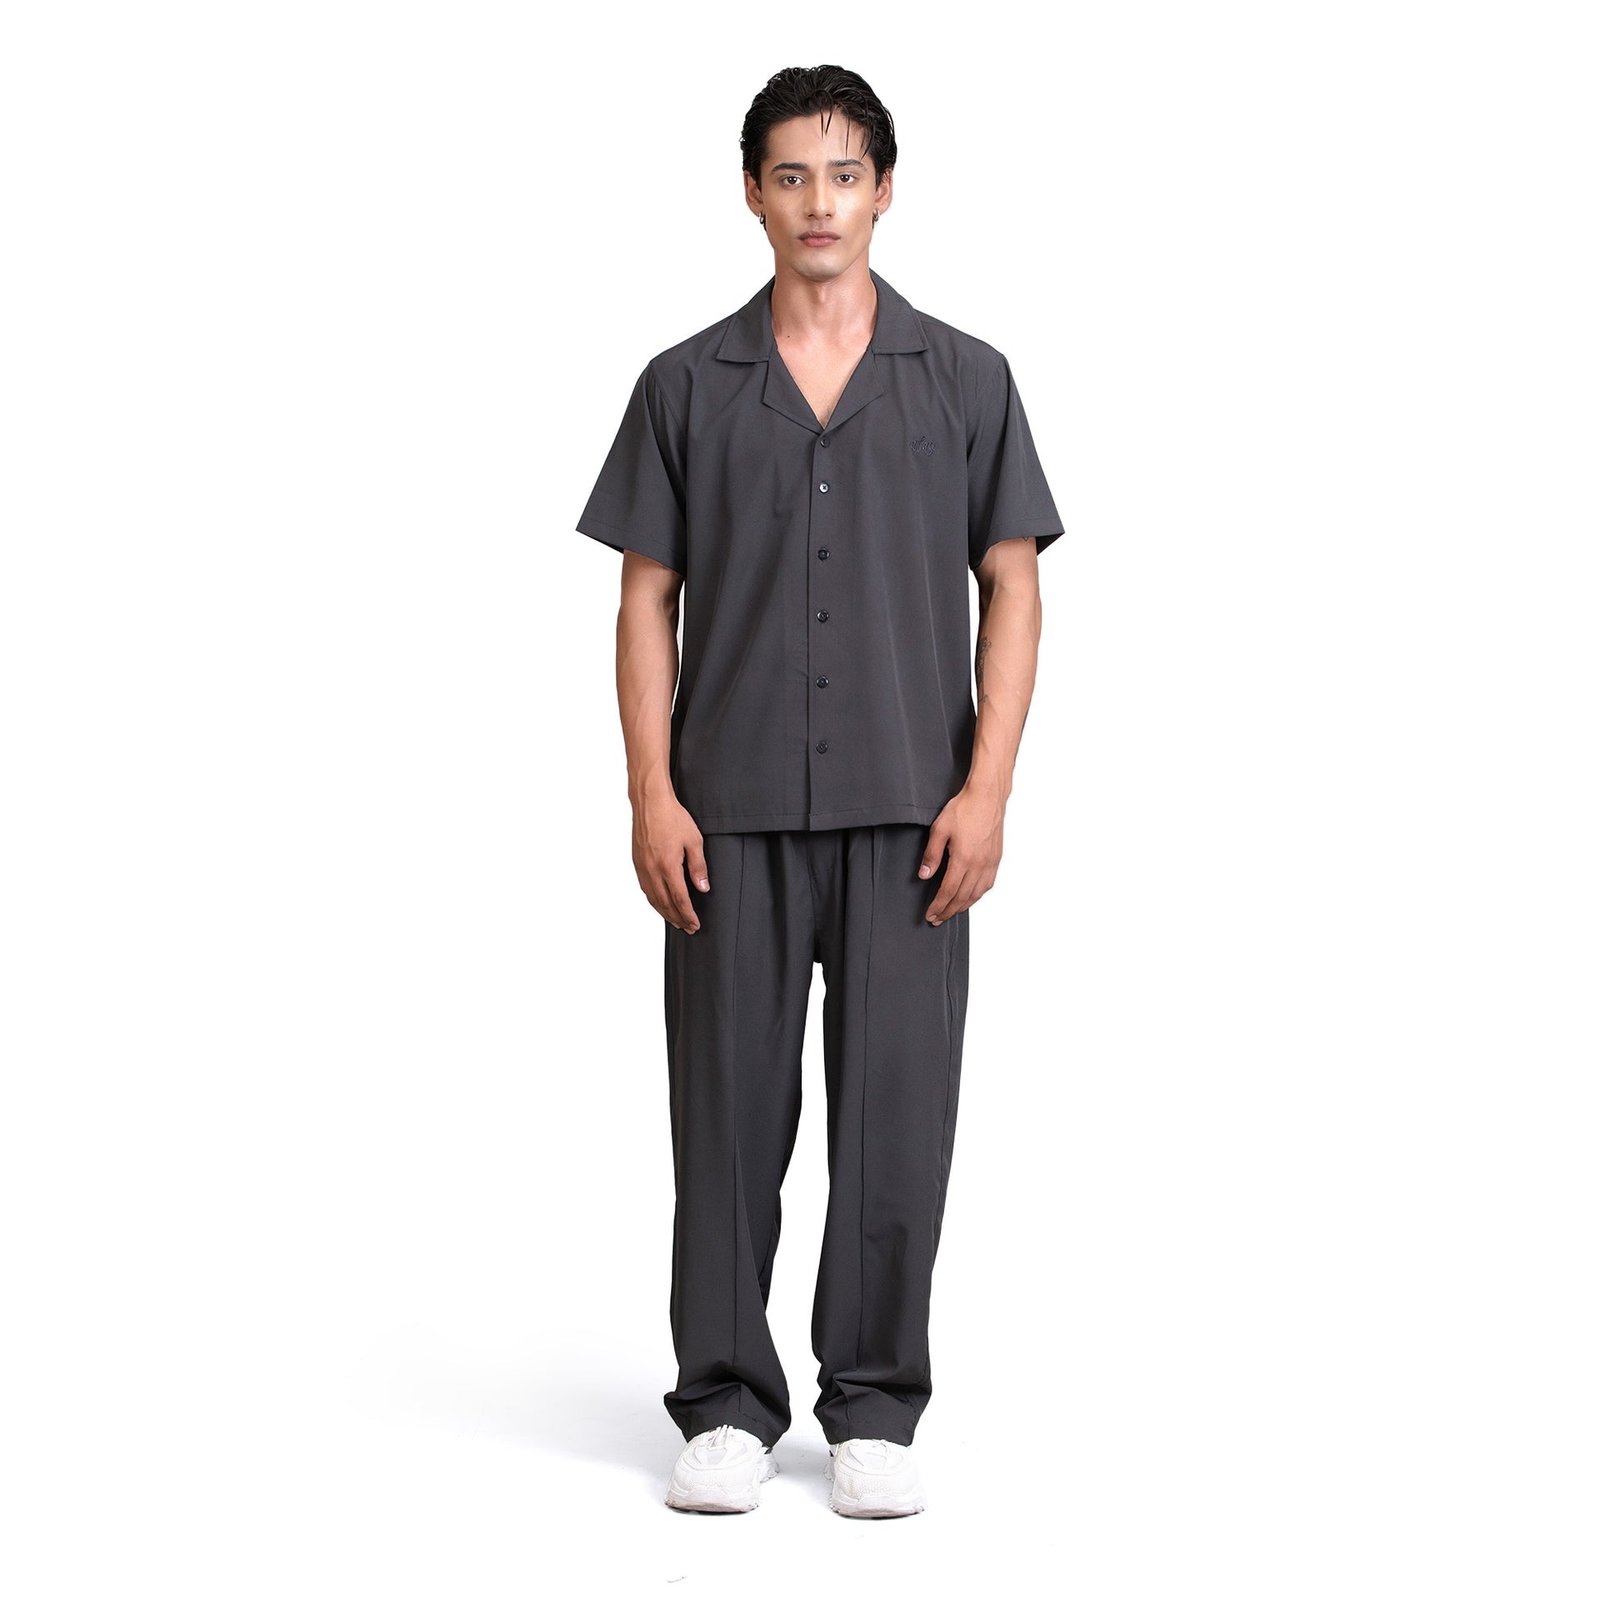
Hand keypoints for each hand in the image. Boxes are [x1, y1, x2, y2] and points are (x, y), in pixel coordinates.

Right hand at [633, 796, 709, 932]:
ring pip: (653, 898)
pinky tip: (660, 904)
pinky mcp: (637, 863)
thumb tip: (703, 888)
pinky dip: (654, 901)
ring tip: (676, 921)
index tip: (695, 924)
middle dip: (678, 918)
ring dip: (665, 913)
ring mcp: (642, 867)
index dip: (688, 914)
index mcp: (668, 866)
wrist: (650, 802)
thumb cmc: (673, 818)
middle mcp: (652, 870)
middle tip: (688, 928)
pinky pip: (645, 889)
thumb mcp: (694, 841)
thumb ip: (698, 867)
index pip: (679, 899)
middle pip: (665, 903)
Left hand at [919, 787, 1004, 923]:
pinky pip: (987, 885)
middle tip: (937, 919)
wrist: (987, 797)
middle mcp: (979, 864)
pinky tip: (970, 897)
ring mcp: (990, 863)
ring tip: (951, 912)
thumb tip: (924, 875)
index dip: (938, 906)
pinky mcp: (996, 859)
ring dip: (963, 907)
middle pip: (962, 897)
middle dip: (948, 911)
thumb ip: (932, 854)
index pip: (948, 891)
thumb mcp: (940, 829)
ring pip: (976, 894)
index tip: (930, 915)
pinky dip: (977, 896)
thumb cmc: (964, 809)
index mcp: (963, 859)